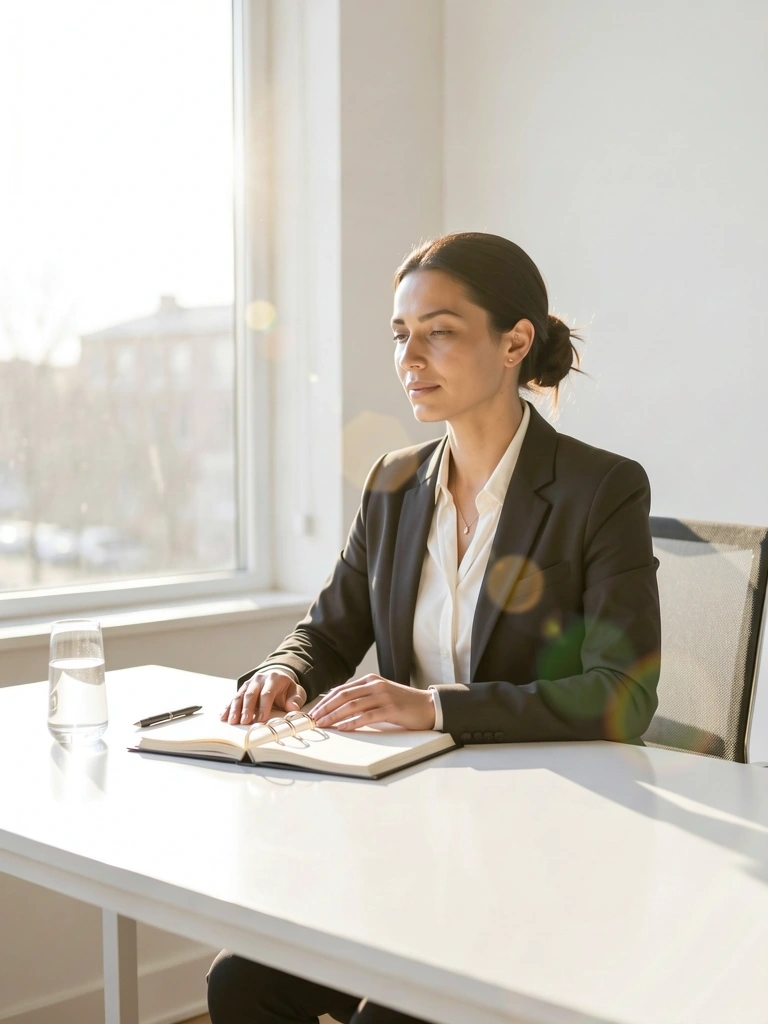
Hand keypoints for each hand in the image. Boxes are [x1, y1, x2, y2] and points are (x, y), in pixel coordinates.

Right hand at [221, 669, 306, 724]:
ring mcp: (249, 683)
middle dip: (247, 709)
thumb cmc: (287, 689)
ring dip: (235, 709)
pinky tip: (223, 717)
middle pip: (251, 694)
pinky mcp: (242, 689)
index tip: (261, 719)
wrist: (277, 677)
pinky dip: (228, 708)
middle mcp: (259, 679)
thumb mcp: (296, 692)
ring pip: (240, 696)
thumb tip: (293, 708)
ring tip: (232, 721)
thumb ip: (296, 700)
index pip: (267, 693)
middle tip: (244, 721)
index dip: (264, 706)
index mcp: (274, 679)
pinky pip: (233, 698)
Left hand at [310, 675, 435, 730]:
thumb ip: (363, 697)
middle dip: (325, 708)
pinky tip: (343, 728)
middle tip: (313, 720)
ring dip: (335, 716)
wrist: (428, 706)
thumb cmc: (403, 703)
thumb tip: (339, 707)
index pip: (341, 690)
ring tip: (323, 725)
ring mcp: (383, 696)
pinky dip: (353, 722)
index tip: (313, 712)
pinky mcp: (391, 709)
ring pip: (352, 705)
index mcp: (371, 680)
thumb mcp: (381, 694)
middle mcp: (375, 685)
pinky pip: (367, 716)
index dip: (325, 701)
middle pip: (343, 696)